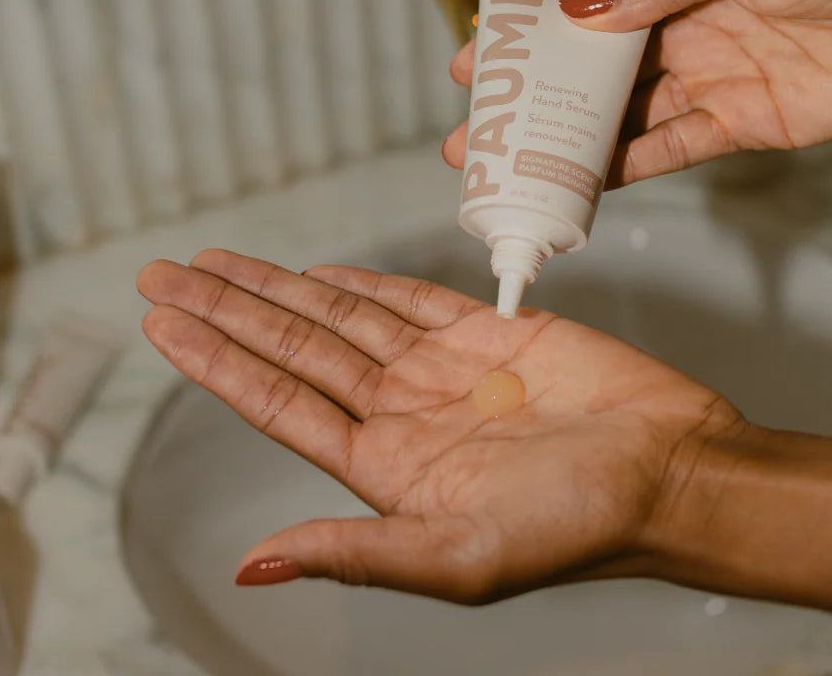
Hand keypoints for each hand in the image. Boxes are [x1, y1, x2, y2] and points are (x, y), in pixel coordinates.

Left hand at [137, 251, 742, 600]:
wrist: (669, 469)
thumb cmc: (580, 525)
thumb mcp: (461, 557)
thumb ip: (357, 553)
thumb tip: (254, 567)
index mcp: (385, 467)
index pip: (277, 402)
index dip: (216, 361)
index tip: (163, 326)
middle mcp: (402, 413)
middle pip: (293, 348)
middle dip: (226, 309)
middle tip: (162, 275)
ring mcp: (441, 368)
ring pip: (339, 316)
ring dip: (278, 287)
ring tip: (216, 264)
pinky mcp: (487, 331)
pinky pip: (408, 299)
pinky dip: (361, 282)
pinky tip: (318, 275)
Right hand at [443, 0, 831, 186]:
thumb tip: (578, 11)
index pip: (588, 4)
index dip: (530, 33)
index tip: (475, 57)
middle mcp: (690, 23)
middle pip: (594, 70)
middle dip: (532, 99)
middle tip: (471, 133)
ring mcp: (715, 75)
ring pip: (625, 117)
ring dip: (566, 143)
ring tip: (507, 166)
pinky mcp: (748, 122)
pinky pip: (675, 149)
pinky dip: (628, 169)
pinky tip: (581, 185)